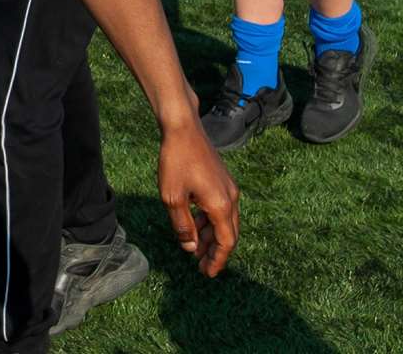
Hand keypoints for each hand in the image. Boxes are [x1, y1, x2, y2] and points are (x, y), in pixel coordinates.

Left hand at [158, 122, 239, 276]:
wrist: (182, 128)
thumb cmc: (175, 161)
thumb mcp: (172, 197)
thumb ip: (182, 225)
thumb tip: (191, 247)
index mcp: (221, 206)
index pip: (226, 242)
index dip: (218, 260)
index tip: (208, 273)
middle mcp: (231, 198)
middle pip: (228, 234)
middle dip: (216, 251)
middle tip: (202, 266)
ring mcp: (228, 187)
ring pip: (224, 220)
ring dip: (211, 235)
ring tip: (196, 248)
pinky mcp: (222, 179)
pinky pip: (220, 207)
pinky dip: (210, 220)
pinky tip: (195, 223)